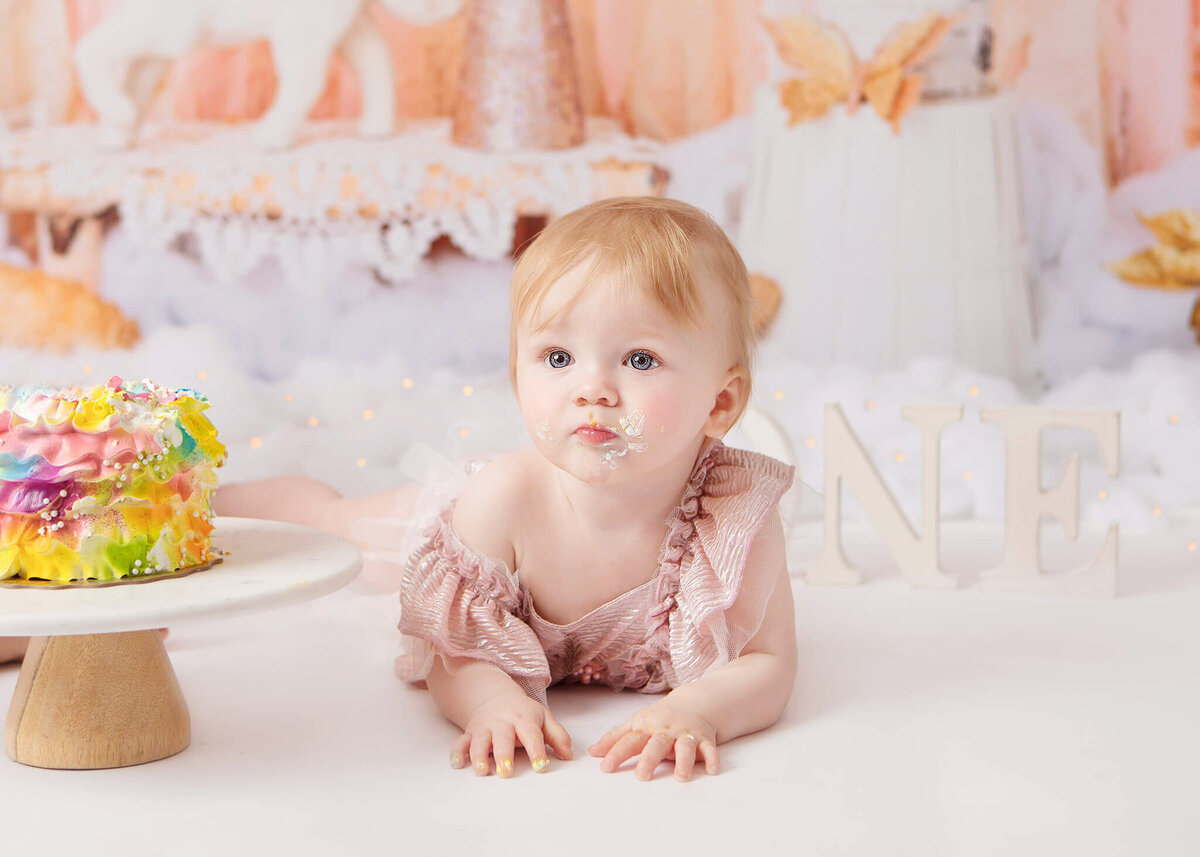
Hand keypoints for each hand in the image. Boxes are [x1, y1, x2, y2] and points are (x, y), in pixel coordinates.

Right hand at [451, 693, 571, 777]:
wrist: (496, 696)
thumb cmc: (523, 712)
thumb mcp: (544, 718)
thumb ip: (558, 736)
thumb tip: (569, 755)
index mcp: (524, 719)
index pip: (531, 734)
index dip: (536, 750)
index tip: (541, 766)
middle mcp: (503, 722)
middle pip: (503, 738)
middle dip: (503, 755)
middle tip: (506, 772)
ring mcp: (485, 727)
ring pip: (480, 740)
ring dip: (479, 756)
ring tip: (482, 771)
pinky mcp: (470, 732)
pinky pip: (461, 741)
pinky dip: (457, 752)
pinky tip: (457, 763)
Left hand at [588, 699, 718, 780]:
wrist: (694, 703)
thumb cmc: (661, 717)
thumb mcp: (637, 723)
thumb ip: (615, 738)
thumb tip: (592, 752)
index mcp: (647, 727)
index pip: (630, 740)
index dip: (616, 753)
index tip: (605, 768)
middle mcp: (666, 731)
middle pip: (657, 744)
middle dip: (649, 759)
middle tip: (641, 776)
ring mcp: (686, 734)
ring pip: (685, 747)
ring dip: (684, 761)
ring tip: (681, 776)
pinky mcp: (705, 739)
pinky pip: (710, 748)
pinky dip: (712, 758)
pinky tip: (712, 769)